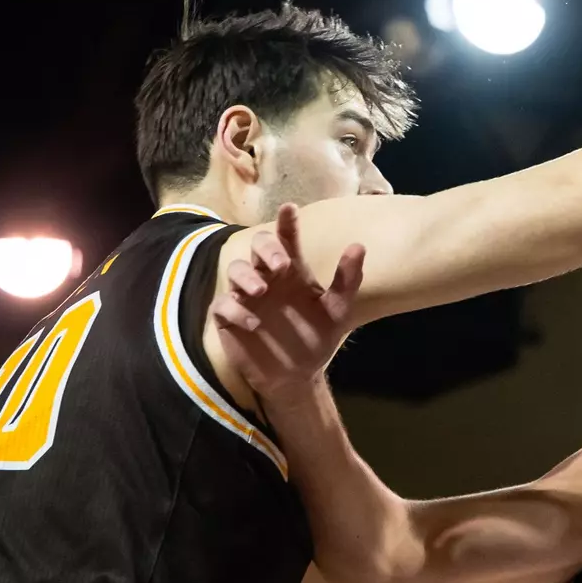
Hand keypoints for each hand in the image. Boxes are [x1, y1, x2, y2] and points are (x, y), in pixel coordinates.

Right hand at [210, 203, 363, 397]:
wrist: (297, 374)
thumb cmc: (317, 337)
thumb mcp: (338, 310)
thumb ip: (347, 280)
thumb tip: (358, 245)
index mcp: (293, 272)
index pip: (287, 240)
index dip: (286, 223)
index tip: (289, 208)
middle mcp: (268, 278)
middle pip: (258, 247)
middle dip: (266, 249)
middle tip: (281, 265)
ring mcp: (246, 297)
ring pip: (235, 270)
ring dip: (246, 276)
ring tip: (261, 291)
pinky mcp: (230, 319)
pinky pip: (223, 306)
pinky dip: (235, 310)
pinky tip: (253, 323)